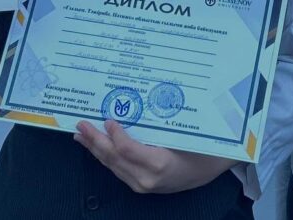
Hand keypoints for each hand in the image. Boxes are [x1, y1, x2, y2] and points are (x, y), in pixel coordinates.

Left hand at [74, 120, 236, 193]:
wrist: (211, 169)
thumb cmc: (202, 146)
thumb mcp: (184, 132)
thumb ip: (158, 124)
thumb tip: (135, 105)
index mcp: (159, 163)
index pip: (126, 149)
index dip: (114, 134)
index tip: (108, 119)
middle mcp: (147, 178)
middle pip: (113, 158)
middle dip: (95, 141)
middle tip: (81, 125)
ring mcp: (142, 185)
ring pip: (112, 166)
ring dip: (95, 150)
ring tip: (81, 136)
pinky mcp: (141, 186)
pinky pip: (118, 170)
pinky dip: (106, 157)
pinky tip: (98, 148)